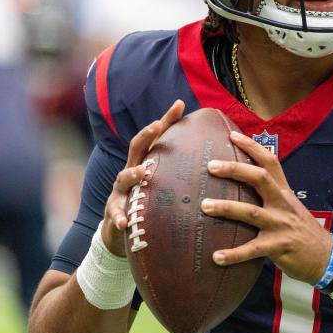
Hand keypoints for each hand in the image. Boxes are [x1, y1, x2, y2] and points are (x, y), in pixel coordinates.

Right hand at [101, 100, 184, 256]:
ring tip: (143, 173)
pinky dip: (120, 216)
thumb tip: (217, 160)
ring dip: (133, 174)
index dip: (167, 120)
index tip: (180, 104)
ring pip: (124, 178)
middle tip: (157, 125)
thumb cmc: (149, 201)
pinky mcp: (114, 211)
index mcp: (146, 162)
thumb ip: (183, 171)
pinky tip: (125, 221)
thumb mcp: (165, 184)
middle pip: (137, 148)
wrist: (123, 228)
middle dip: (146, 135)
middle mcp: (131, 171)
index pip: (157, 137)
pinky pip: (115, 213)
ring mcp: (121, 190)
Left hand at [201, 131, 331, 284]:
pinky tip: (217, 257)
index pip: (270, 162)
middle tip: (211, 166)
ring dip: (226, 207)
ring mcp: (280, 224)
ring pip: (251, 212)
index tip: (232, 135)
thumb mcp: (290, 206)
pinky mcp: (278, 246)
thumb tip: (245, 184)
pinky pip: (252, 249)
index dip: (252, 146)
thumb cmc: (301, 230)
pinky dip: (234, 254)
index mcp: (284, 192)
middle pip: (259, 179)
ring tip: (204, 206)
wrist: (324, 256)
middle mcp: (282, 204)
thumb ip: (271, 195)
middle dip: (235, 170)